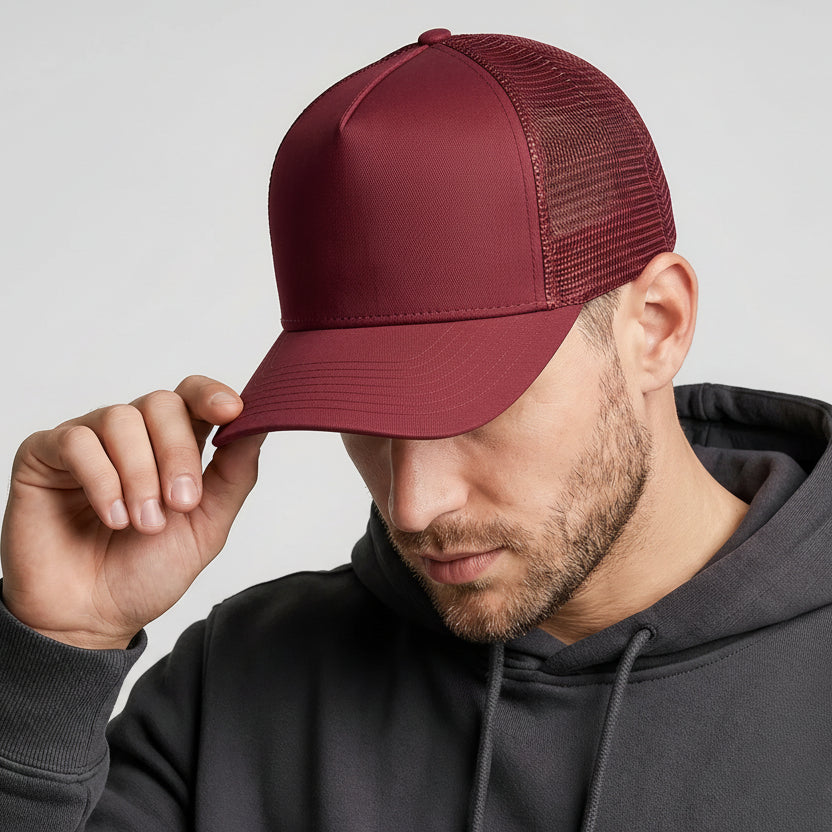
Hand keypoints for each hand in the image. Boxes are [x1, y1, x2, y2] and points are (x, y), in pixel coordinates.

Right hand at [0, 375, 265, 649]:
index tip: (231, 411)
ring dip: (140, 474)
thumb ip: (234, 476)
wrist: (92, 618)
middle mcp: (132, 436)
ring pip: (121, 419)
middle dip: (178, 452)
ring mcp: (88, 441)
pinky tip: (113, 517)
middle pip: (162, 403)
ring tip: (143, 523)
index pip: (192, 396)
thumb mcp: (207, 526)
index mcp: (173, 446)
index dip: (212, 395)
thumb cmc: (147, 572)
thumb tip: (258, 427)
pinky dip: (102, 480)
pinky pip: (77, 441)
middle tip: (181, 502)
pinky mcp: (45, 454)